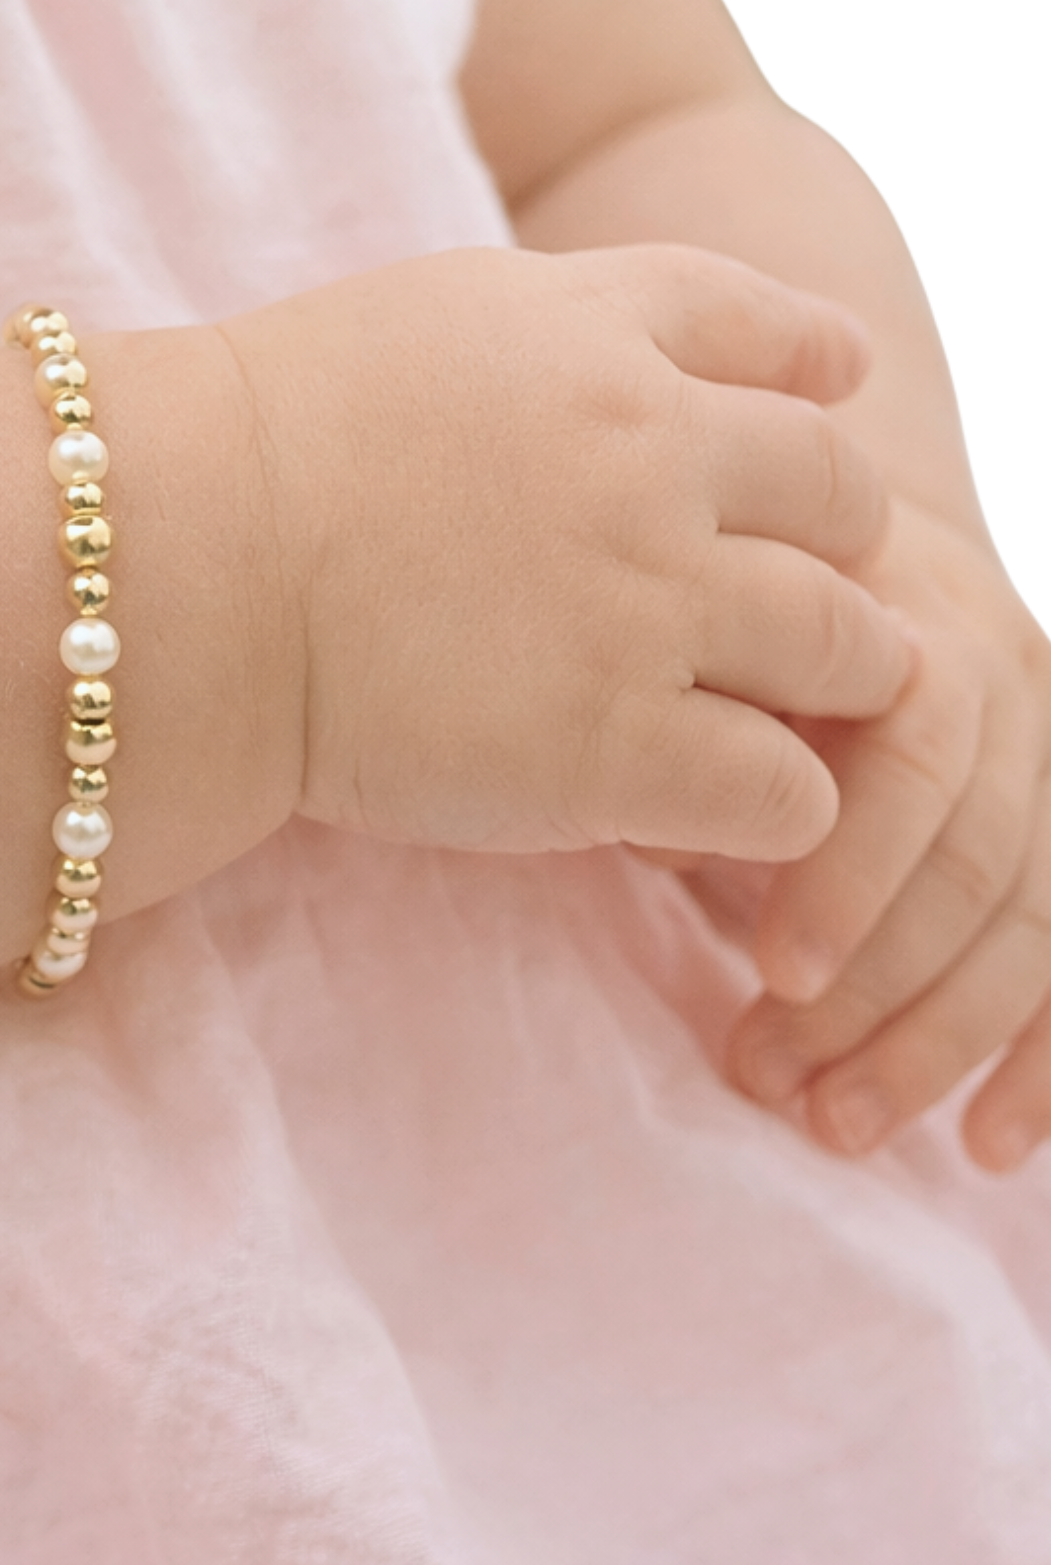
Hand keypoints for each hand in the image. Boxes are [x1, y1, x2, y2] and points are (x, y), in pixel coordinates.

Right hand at [220, 242, 913, 859]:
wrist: (175, 565)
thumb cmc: (258, 441)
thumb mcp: (425, 316)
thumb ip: (561, 319)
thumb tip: (650, 347)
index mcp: (597, 340)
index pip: (777, 338)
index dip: (816, 381)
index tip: (825, 408)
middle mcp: (653, 455)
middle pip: (846, 497)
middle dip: (838, 550)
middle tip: (786, 602)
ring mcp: (649, 602)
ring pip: (854, 647)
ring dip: (829, 681)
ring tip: (766, 713)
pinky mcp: (618, 746)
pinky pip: (789, 791)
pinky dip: (778, 804)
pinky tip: (710, 803)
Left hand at [725, 498, 1050, 1167]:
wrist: (838, 533)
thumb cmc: (729, 604)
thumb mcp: (704, 632)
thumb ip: (698, 722)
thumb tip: (667, 841)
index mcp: (904, 623)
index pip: (917, 757)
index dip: (853, 872)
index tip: (775, 974)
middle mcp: (1003, 683)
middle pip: (978, 856)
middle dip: (879, 989)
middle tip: (767, 1076)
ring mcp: (1047, 753)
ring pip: (1031, 917)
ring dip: (936, 1039)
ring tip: (834, 1124)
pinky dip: (1042, 1059)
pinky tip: (990, 1147)